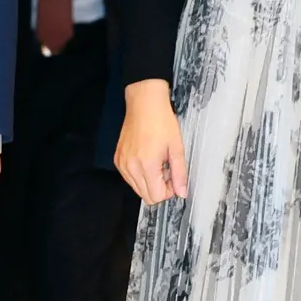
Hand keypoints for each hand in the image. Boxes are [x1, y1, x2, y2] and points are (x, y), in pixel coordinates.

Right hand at [116, 79, 187, 206]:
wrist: (144, 103)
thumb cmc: (161, 121)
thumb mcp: (177, 147)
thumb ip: (180, 173)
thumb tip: (182, 193)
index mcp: (146, 165)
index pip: (156, 197)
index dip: (168, 191)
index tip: (173, 178)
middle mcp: (131, 167)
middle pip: (146, 196)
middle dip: (159, 188)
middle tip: (166, 169)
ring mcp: (122, 164)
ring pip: (137, 189)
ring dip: (149, 182)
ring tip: (157, 162)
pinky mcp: (118, 159)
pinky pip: (129, 178)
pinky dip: (139, 174)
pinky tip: (147, 159)